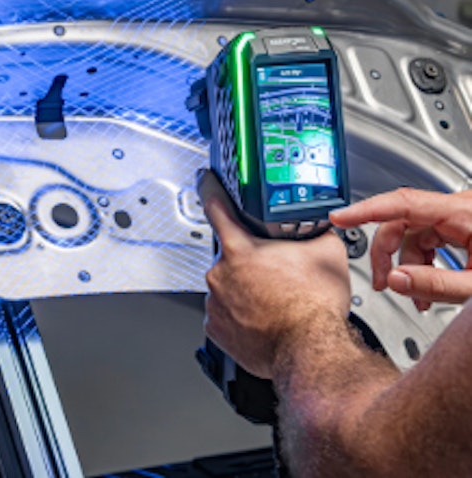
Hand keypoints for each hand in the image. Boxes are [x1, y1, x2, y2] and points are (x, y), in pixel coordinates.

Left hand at [198, 171, 350, 378]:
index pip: (216, 206)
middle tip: (274, 273)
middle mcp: (220, 273)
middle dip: (249, 260)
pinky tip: (260, 316)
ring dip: (244, 288)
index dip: (209, 187)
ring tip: (272, 300)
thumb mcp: (326, 252)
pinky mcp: (215, 327)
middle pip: (230, 254)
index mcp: (240, 249)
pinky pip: (224, 312)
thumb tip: (317, 224)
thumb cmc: (314, 308)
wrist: (311, 351)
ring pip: (227, 285)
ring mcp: (215, 302)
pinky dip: (238, 313)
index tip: (204, 179)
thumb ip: (314, 231)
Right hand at [330, 187, 471, 308]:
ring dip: (405, 265)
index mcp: (463, 212)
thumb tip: (395, 279)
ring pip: (412, 234)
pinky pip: (428, 240)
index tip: (339, 218)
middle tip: (382, 283)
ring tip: (414, 297)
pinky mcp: (462, 227)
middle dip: (386, 255)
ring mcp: (459, 216)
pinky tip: (426, 286)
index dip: (365, 210)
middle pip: (401, 223)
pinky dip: (421, 263)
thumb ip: (437, 284)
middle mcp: (459, 208)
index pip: (402, 203)